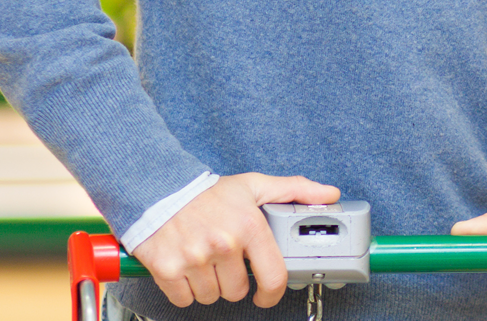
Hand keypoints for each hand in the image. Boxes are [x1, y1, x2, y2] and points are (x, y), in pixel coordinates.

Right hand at [130, 172, 341, 308]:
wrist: (157, 187)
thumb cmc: (207, 192)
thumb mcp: (254, 185)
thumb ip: (294, 190)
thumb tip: (329, 194)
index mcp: (249, 226)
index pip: (273, 277)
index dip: (272, 294)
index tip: (266, 294)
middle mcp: (223, 244)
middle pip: (238, 291)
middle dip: (233, 280)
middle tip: (224, 260)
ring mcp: (194, 259)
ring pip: (211, 297)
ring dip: (209, 285)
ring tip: (204, 259)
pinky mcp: (167, 270)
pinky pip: (183, 300)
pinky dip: (184, 290)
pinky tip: (185, 268)